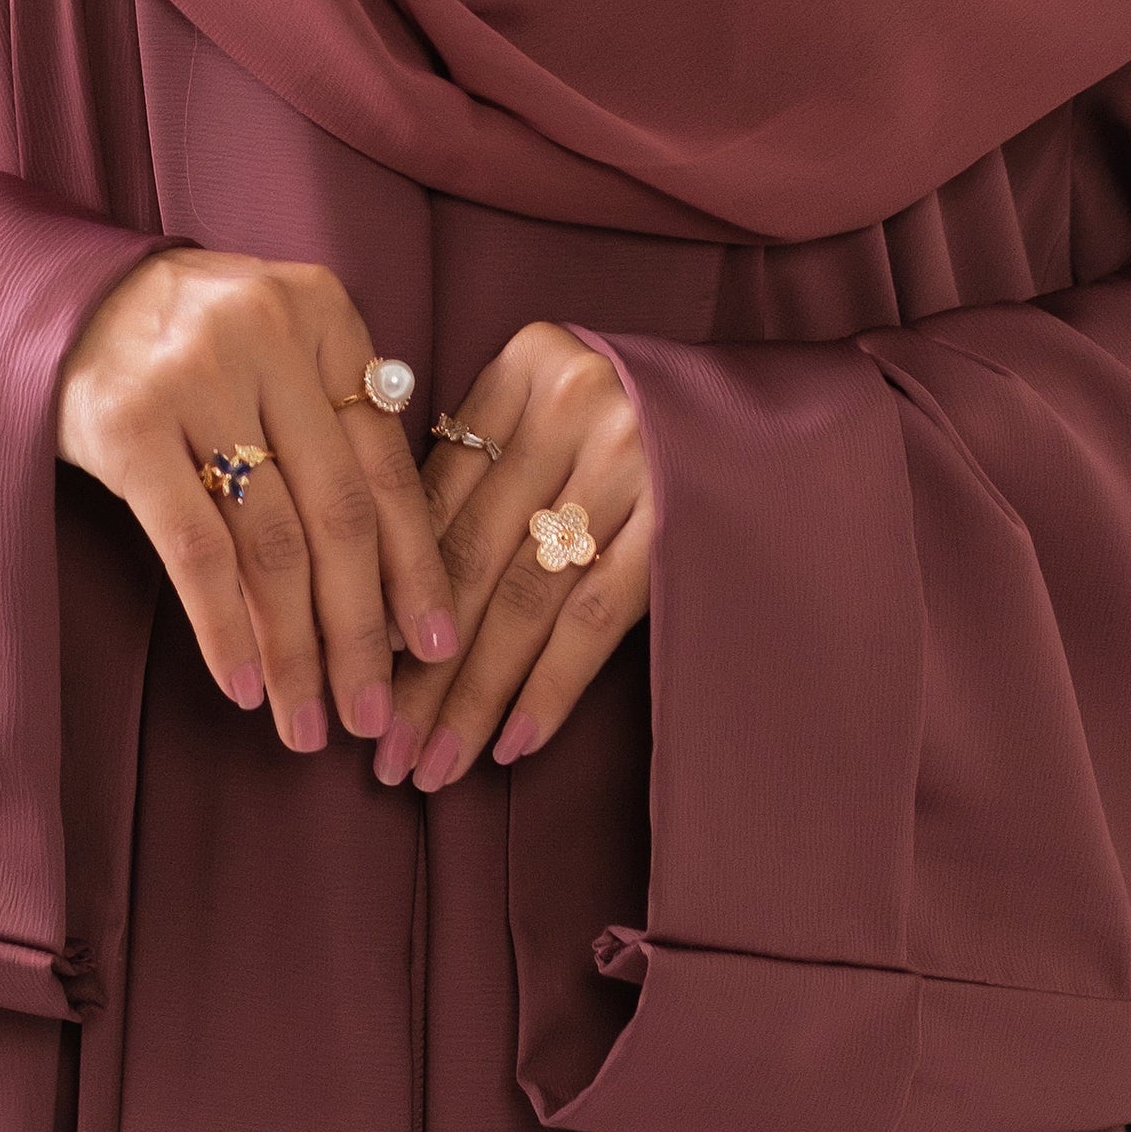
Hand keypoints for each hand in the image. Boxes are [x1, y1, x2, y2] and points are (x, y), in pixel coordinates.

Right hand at [57, 249, 459, 750]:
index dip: (415, 569)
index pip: (385, 466)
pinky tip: (243, 686)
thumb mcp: (277, 354)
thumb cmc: (189, 348)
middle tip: (372, 713)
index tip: (433, 649)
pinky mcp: (127, 425)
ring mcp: (194, 376)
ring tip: (307, 721)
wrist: (61, 302)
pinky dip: (224, 628)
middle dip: (360, 631)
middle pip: (338, 514)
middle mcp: (268, 335)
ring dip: (294, 649)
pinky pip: (194, 549)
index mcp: (324, 315)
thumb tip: (396, 591)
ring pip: (271, 543)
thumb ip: (335, 431)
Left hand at [374, 322, 652, 789]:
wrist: (779, 409)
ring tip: (431, 766)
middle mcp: (572, 406)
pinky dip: (548, 687)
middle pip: (468, 558)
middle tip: (378, 749)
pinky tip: (511, 744)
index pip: (433, 497)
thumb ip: (481, 465)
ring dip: (472, 695)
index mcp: (525, 366)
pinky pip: (595, 620)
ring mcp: (630, 462)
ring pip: (524, 600)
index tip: (351, 669)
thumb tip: (384, 594)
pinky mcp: (679, 521)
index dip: (384, 592)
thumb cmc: (642, 415)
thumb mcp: (555, 404)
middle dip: (415, 668)